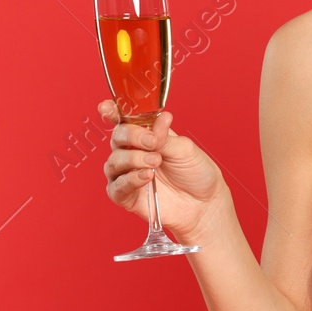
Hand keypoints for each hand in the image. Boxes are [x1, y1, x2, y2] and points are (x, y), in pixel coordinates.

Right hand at [99, 100, 226, 242]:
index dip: (111, 112)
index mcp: (145, 135)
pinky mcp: (126, 196)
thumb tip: (160, 117)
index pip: (123, 120)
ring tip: (156, 161)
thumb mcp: (184, 149)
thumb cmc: (195, 173)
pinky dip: (130, 179)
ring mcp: (127, 174)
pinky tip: (146, 176)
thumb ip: (165, 136)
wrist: (205, 203)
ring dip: (133, 159)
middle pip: (117, 138)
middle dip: (132, 136)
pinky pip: (116, 186)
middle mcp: (132, 152)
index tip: (106, 108)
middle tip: (152, 142)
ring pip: (113, 162)